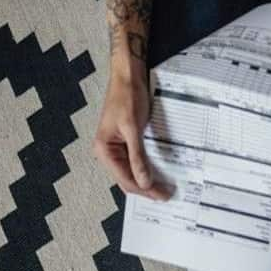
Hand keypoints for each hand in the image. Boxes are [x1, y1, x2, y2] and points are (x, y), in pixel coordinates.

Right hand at [92, 69, 170, 200]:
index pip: (125, 178)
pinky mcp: (126, 141)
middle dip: (146, 188)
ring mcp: (117, 147)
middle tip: (166, 195)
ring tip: (163, 188)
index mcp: (104, 149)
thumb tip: (144, 182)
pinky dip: (146, 167)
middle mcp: (107, 151)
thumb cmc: (127, 96)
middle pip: (127, 178)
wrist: (128, 75)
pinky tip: (157, 173)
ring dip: (146, 180)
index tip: (162, 195)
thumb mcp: (133, 128)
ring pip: (131, 171)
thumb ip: (137, 157)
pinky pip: (135, 160)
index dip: (144, 189)